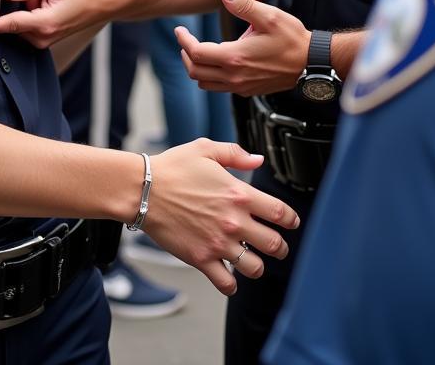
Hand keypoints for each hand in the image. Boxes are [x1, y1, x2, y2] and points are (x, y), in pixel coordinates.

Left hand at [0, 0, 109, 46]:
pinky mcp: (45, 39)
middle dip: (20, 5)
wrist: (102, 4)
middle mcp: (42, 37)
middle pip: (15, 21)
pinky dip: (33, 14)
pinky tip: (49, 5)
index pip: (11, 24)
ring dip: (28, 9)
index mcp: (44, 23)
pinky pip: (29, 25)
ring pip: (21, 23)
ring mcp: (44, 40)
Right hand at [142, 140, 299, 294]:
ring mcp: (218, 242)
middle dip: (280, 247)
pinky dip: (232, 285)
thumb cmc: (172, 168)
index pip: (280, 213)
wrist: (142, 189)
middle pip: (274, 244)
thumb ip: (235, 154)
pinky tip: (230, 277)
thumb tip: (258, 160)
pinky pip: (226, 283)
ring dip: (258, 266)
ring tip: (253, 261)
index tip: (291, 223)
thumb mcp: (205, 149)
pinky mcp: (201, 258)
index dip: (291, 220)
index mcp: (238, 193)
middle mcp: (234, 220)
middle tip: (277, 247)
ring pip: (255, 267)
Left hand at [176, 0, 311, 96]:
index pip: (196, 53)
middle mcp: (235, 76)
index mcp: (235, 57)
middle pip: (195, 72)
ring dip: (197, 68)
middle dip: (186, 54)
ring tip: (197, 51)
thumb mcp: (269, 16)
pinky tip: (217, 61)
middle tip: (185, 40)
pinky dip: (210, 76)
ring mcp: (241, 87)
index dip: (183, 41)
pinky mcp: (248, 91)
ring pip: (205, 83)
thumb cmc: (292, 39)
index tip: (180, 30)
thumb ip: (243, 5)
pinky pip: (220, 88)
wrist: (311, 62)